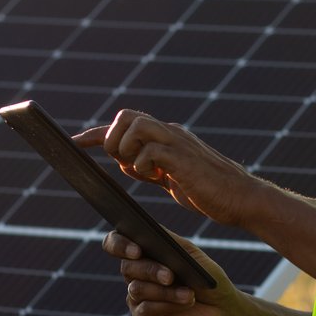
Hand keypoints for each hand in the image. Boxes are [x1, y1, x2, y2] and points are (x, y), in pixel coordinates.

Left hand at [73, 110, 264, 227]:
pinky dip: (142, 166)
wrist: (241, 199)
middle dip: (112, 140)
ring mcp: (177, 142)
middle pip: (125, 116)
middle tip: (122, 164)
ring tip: (141, 173)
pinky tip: (156, 178)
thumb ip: (149, 167)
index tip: (74, 143)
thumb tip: (124, 162)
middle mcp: (170, 133)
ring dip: (126, 151)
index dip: (96, 134)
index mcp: (166, 136)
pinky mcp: (182, 158)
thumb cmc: (208, 190)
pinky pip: (149, 151)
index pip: (124, 126)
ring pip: (134, 126)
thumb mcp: (171, 177)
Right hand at [103, 229, 246, 315]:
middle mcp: (136, 275)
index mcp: (144, 254)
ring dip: (165, 291)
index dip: (119, 244)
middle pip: (127, 267)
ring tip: (189, 293)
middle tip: (170, 275)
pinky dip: (167, 305)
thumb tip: (150, 229)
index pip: (116, 243)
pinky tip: (186, 302)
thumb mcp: (191, 254)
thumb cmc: (206, 278)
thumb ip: (170, 240)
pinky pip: (145, 310)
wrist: (223, 309)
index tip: (136, 249)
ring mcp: (137, 298)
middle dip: (150, 270)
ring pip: (137, 289)